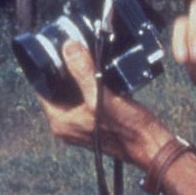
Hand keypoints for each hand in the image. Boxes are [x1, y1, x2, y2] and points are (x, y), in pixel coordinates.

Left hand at [34, 39, 169, 168]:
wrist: (152, 146)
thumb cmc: (128, 129)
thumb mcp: (102, 96)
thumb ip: (83, 72)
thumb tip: (68, 48)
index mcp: (61, 122)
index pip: (43, 89)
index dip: (47, 68)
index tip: (55, 49)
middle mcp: (68, 125)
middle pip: (58, 89)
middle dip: (66, 69)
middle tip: (74, 48)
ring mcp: (82, 124)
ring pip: (73, 92)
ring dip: (80, 76)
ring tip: (88, 56)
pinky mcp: (96, 121)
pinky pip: (87, 97)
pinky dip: (92, 84)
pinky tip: (101, 72)